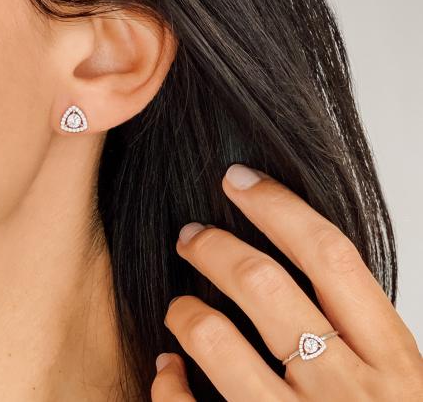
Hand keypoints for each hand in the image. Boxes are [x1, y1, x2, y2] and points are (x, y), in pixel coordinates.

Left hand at [151, 164, 422, 400]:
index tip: (239, 179)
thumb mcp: (393, 379)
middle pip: (266, 286)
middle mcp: (350, 392)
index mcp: (393, 360)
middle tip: (190, 234)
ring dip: (188, 312)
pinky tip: (168, 371)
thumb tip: (285, 262)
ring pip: (221, 344)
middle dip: (216, 248)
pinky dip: (170, 384)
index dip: (279, 207)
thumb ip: (352, 326)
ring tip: (177, 303)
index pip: (329, 254)